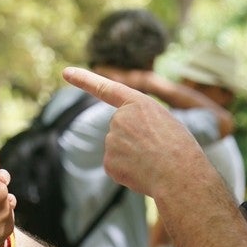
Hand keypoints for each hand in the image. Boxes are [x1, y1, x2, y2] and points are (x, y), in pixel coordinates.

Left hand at [62, 66, 203, 197]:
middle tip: (157, 151)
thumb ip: (140, 124)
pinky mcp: (109, 162)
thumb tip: (124, 145)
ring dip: (134, 158)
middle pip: (120, 130)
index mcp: (137, 103)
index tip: (66, 72)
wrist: (180, 174)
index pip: (106, 88)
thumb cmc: (180, 149)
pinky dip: (129, 173)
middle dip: (134, 142)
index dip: (84, 80)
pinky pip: (117, 167)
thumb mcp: (165, 123)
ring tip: (154, 162)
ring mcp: (111, 140)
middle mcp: (119, 118)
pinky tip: (144, 174)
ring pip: (119, 150)